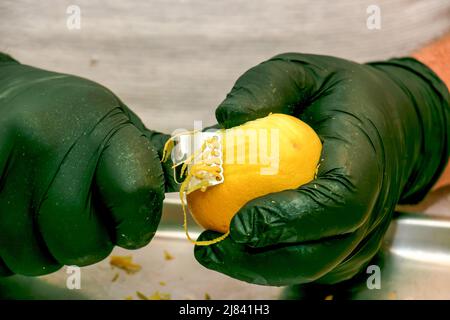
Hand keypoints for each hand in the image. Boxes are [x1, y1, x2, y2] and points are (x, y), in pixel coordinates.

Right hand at [0, 54, 174, 275]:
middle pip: (82, 240)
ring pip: (37, 256)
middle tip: (87, 220)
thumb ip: (152, 157)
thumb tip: (199, 179)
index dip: (137, 221)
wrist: (8, 96)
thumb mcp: (119, 123)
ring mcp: (5, 163)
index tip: (132, 223)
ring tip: (52, 216)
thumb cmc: (72, 117)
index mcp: (101, 127)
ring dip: (52, 250)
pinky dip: (18, 248)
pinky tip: (25, 218)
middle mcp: (49, 141)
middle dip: (92, 244)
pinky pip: (2, 252)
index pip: (135, 191)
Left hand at [194, 53, 448, 285]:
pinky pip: (309, 268)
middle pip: (321, 253)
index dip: (290, 219)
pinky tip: (236, 249)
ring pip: (312, 269)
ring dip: (258, 268)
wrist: (388, 120)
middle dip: (261, 260)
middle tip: (210, 247)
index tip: (240, 222)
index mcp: (365, 156)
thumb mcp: (303, 71)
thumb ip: (264, 85)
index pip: (339, 202)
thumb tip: (225, 121)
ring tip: (213, 252)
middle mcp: (372, 205)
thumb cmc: (342, 96)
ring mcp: (362, 232)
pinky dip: (269, 266)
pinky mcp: (347, 245)